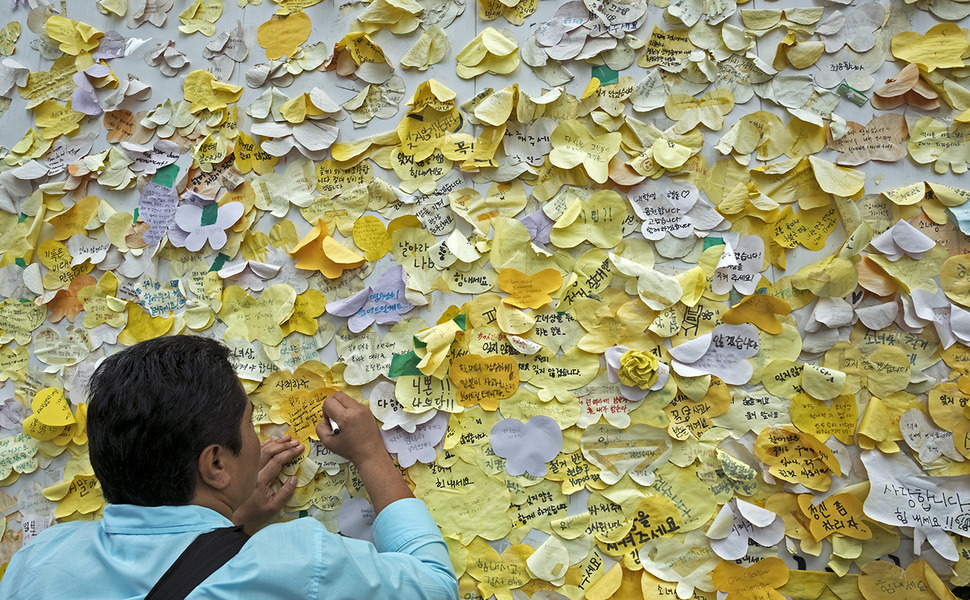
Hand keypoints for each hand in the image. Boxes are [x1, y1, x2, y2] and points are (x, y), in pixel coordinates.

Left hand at [232, 435, 303, 533]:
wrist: (236, 517)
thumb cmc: (256, 513)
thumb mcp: (274, 508)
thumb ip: (285, 493)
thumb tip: (294, 478)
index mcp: (261, 481)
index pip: (277, 461)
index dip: (290, 453)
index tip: (300, 449)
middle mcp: (253, 472)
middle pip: (269, 452)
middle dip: (284, 445)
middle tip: (296, 442)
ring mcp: (247, 469)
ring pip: (260, 450)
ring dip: (275, 443)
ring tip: (287, 438)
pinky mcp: (244, 468)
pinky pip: (253, 453)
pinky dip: (262, 444)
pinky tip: (270, 441)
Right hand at [316, 391, 412, 514]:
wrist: (371, 454)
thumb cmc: (350, 450)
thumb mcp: (328, 443)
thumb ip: (320, 428)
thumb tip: (325, 419)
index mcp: (345, 417)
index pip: (328, 402)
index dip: (325, 411)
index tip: (329, 421)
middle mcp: (356, 409)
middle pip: (337, 395)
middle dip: (331, 404)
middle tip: (333, 417)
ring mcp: (363, 409)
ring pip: (346, 398)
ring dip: (341, 406)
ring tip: (343, 421)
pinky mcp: (368, 411)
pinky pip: (354, 403)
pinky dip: (349, 409)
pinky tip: (350, 422)